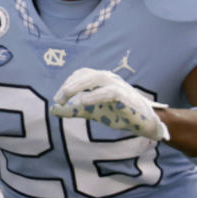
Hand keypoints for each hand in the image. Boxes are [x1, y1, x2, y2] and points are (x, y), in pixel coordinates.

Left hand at [50, 67, 169, 141]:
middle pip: (86, 75)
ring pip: (96, 79)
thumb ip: (73, 110)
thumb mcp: (92, 112)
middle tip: (58, 99)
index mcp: (101, 79)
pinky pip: (109, 92)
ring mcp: (118, 85)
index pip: (81, 74)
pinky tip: (84, 101)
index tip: (58, 98)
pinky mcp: (125, 96)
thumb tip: (53, 110)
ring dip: (79, 86)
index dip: (68, 83)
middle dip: (70, 85)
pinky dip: (95, 95)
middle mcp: (109, 78)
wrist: (144, 123)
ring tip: (66, 96)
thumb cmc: (118, 114)